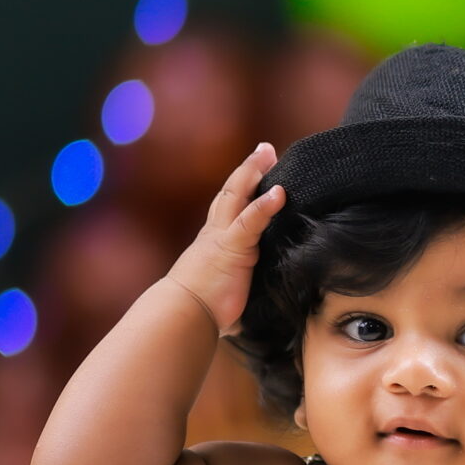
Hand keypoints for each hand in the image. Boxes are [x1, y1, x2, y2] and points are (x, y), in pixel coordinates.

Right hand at [169, 143, 282, 333]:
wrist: (184, 315)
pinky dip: (264, 206)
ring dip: (253, 173)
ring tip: (268, 153)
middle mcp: (216, 234)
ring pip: (237, 196)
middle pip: (232, 193)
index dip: (244, 191)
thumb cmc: (203, 312)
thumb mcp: (226, 295)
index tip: (259, 174)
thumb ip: (238, 292)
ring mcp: (223, 238)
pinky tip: (280, 192)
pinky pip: (250, 221)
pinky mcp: (232, 247)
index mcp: (216, 244)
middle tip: (265, 150)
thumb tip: (249, 312)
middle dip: (249, 170)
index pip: (232, 210)